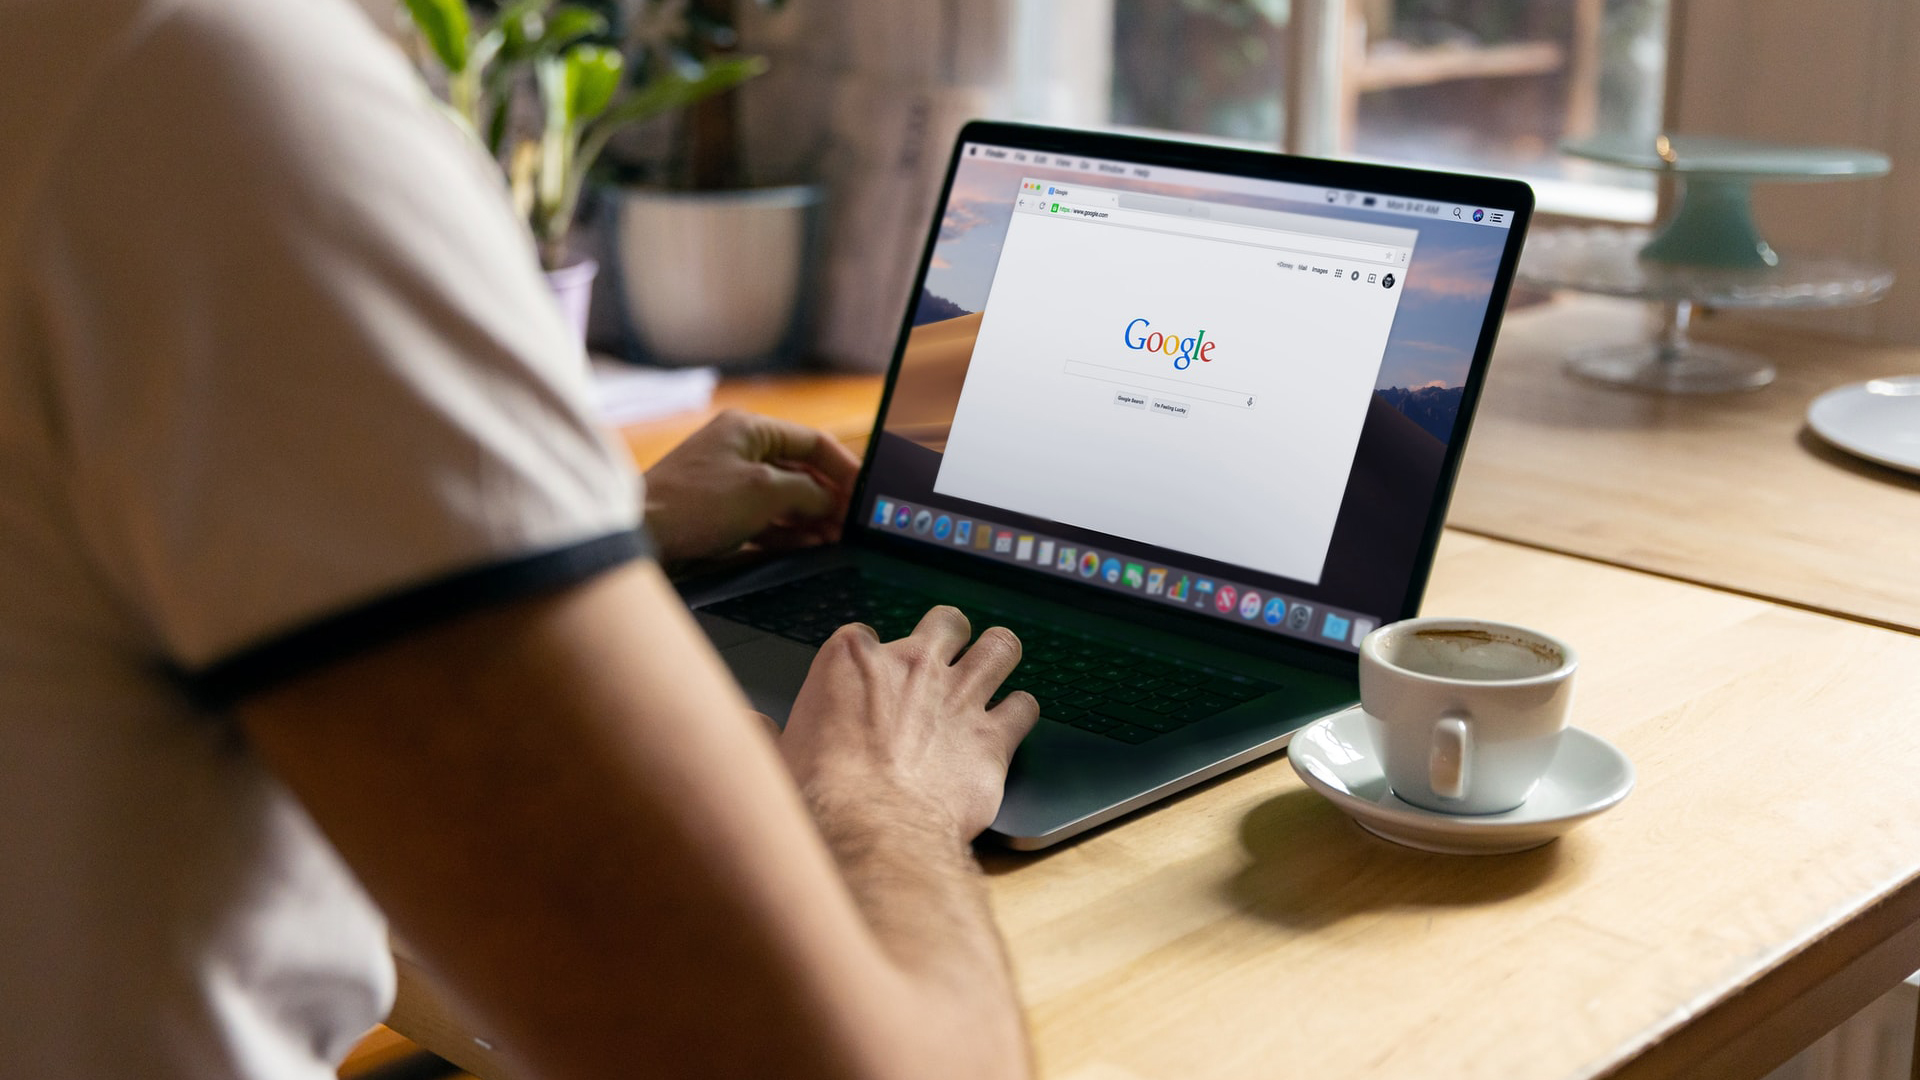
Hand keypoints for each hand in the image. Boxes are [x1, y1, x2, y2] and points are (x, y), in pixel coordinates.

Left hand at [643, 410, 860, 565]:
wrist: (641, 535)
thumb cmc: (695, 503)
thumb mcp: (764, 492)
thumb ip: (807, 492)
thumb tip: (830, 501)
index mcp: (749, 429)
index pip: (812, 441)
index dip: (844, 467)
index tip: (864, 493)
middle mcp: (740, 449)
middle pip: (800, 471)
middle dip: (829, 498)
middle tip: (852, 524)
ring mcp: (730, 482)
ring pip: (784, 498)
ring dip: (811, 518)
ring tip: (836, 539)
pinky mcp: (721, 512)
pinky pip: (765, 518)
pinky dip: (788, 531)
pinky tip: (809, 545)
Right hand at [779, 607, 1039, 840]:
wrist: (871, 830)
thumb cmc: (819, 796)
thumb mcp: (774, 756)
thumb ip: (764, 732)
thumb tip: (748, 725)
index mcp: (851, 659)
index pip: (866, 635)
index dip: (871, 659)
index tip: (869, 683)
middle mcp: (912, 665)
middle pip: (946, 623)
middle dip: (949, 636)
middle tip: (945, 659)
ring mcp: (959, 696)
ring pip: (1000, 647)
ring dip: (999, 656)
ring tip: (996, 668)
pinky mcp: (993, 737)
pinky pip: (1024, 707)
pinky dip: (1020, 713)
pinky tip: (1011, 724)